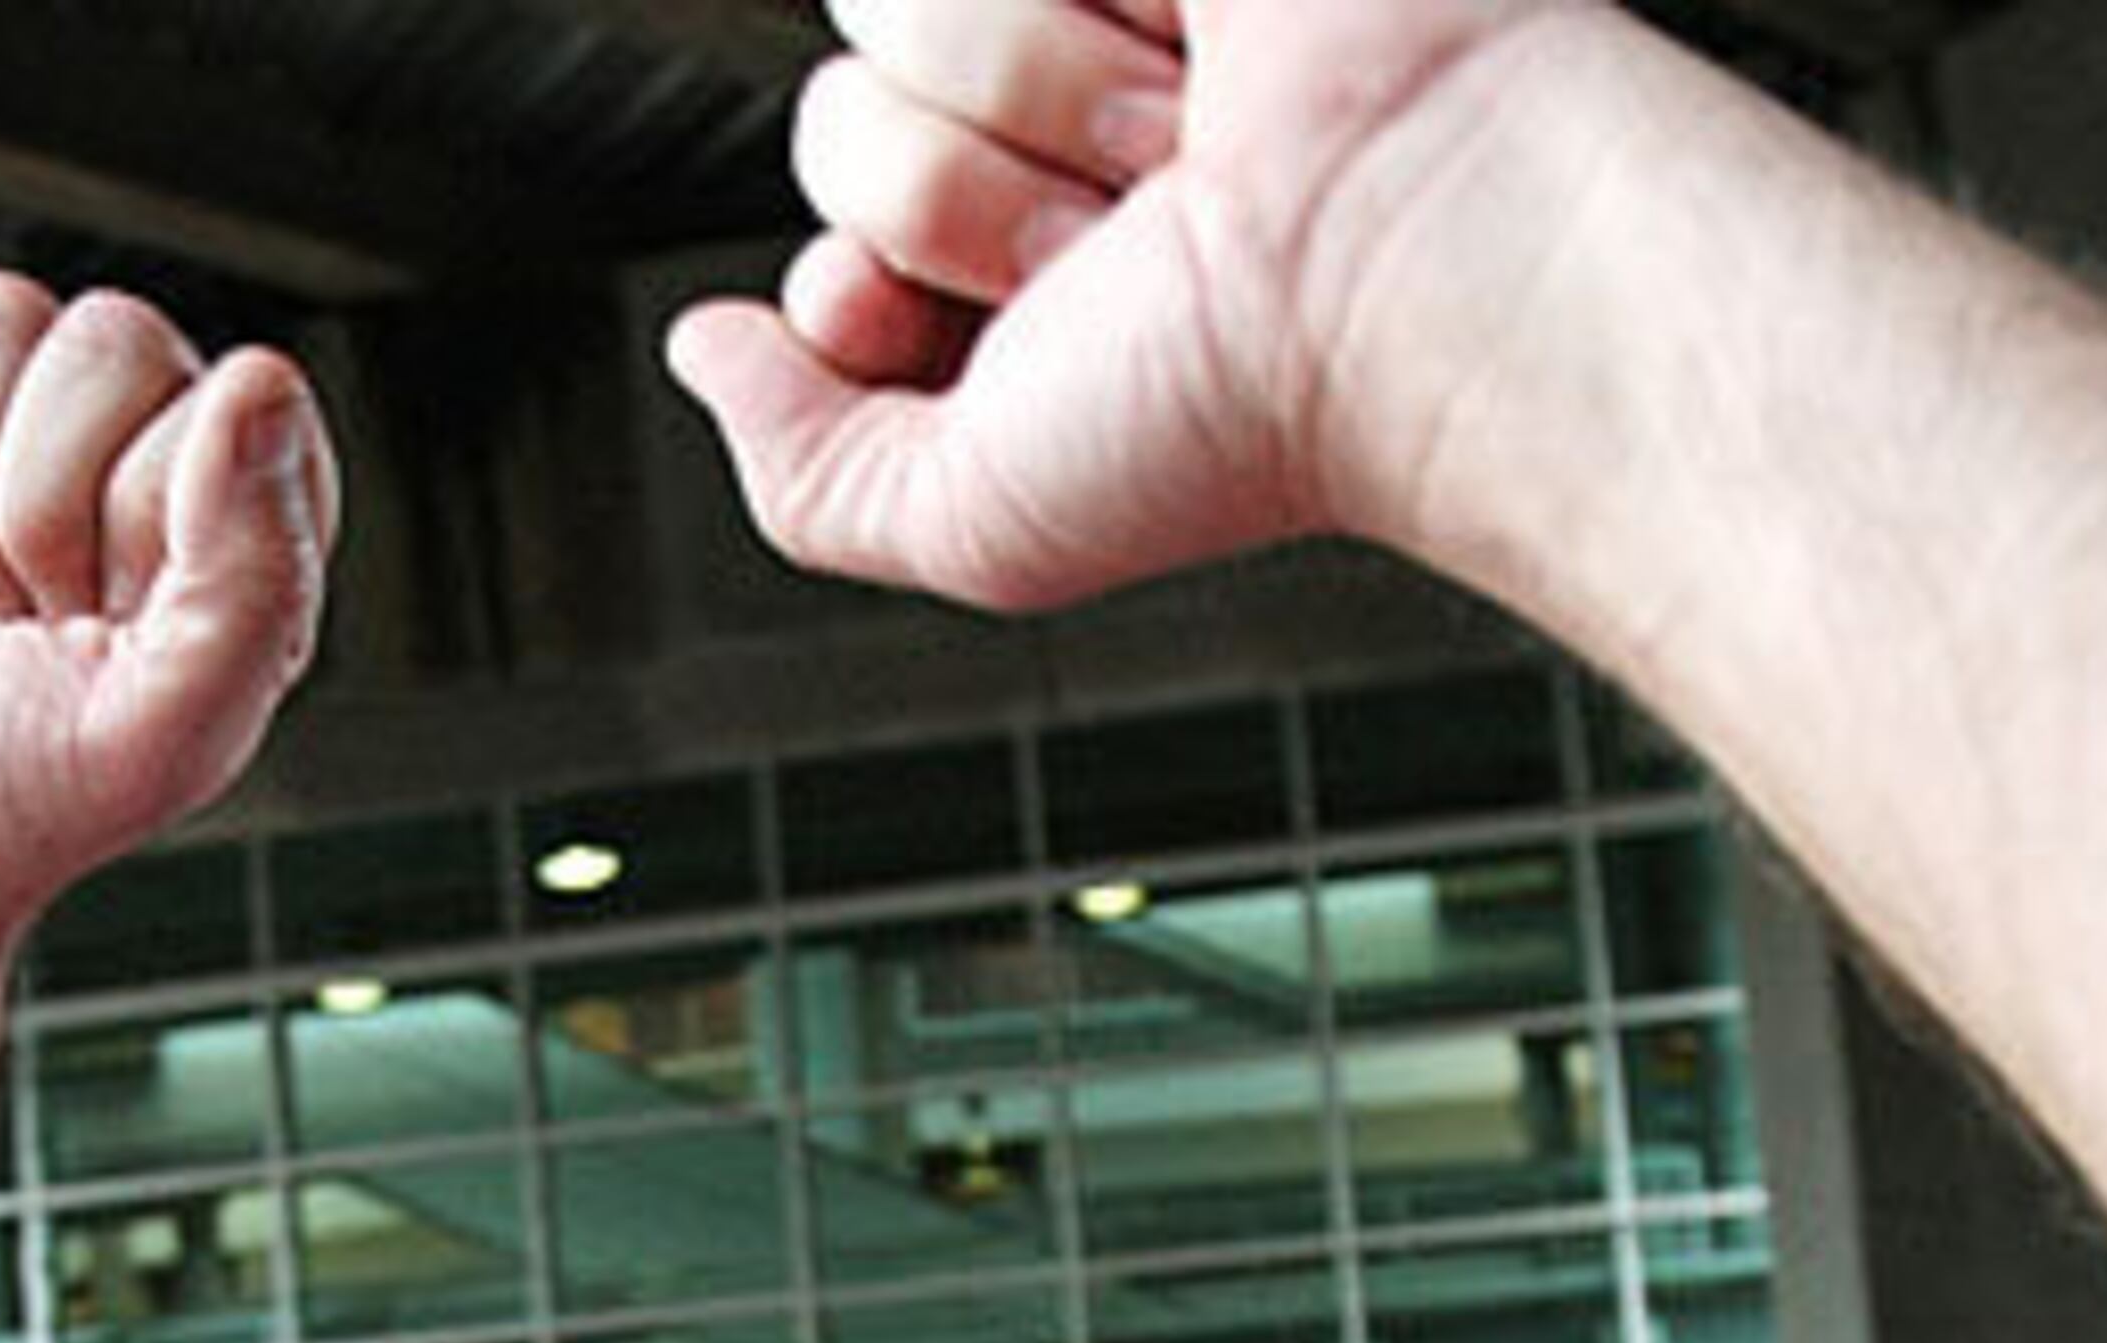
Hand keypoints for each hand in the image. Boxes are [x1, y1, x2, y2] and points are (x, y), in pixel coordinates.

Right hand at [0, 273, 338, 952]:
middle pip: (110, 339)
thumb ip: (250, 577)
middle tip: (31, 617)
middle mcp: (169, 465)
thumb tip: (261, 381)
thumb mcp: (156, 728)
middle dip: (38, 500)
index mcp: (261, 542)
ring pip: (4, 315)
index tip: (108, 626)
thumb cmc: (7, 806)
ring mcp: (46, 427)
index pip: (230, 407)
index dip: (138, 515)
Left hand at [669, 0, 1569, 610]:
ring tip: (1176, 149)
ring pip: (893, 3)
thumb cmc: (1242, 412)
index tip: (1002, 326)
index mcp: (1009, 279)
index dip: (867, 284)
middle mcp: (1044, 142)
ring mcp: (1090, 15)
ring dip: (1034, 91)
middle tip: (1127, 242)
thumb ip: (808, 479)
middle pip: (839, 121)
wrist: (1401, 254)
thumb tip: (705, 349)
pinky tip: (1198, 39)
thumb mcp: (981, 525)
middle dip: (965, 205)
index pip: (823, 227)